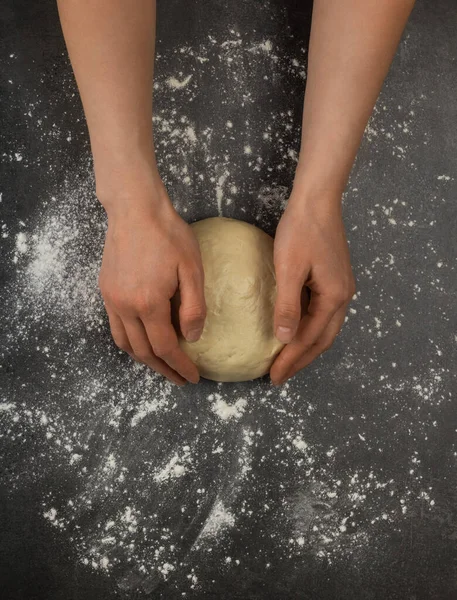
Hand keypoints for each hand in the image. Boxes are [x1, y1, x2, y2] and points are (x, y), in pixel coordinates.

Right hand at [98, 179, 205, 385]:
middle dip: (163, 370)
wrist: (136, 209)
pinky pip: (115, 327)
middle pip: (143, 352)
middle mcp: (125, 306)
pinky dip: (129, 343)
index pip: (165, 347)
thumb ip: (194, 306)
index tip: (193, 377)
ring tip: (162, 367)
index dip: (180, 365)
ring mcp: (112, 299)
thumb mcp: (192, 269)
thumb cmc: (168, 235)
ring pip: (125, 343)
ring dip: (144, 360)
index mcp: (148, 303)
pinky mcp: (106, 291)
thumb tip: (193, 338)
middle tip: (180, 379)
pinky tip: (142, 342)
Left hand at [270, 193, 354, 384]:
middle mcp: (343, 297)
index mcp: (334, 297)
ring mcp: (342, 287)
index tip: (274, 376)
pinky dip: (309, 328)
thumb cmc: (301, 231)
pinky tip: (295, 330)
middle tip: (280, 376)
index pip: (309, 338)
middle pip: (323, 339)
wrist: (317, 200)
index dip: (291, 359)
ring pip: (325, 328)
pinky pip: (323, 313)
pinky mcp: (335, 279)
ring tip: (287, 360)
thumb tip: (284, 339)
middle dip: (301, 360)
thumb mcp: (289, 269)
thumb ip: (287, 305)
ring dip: (306, 346)